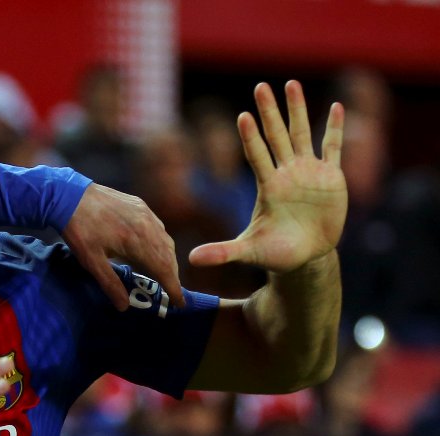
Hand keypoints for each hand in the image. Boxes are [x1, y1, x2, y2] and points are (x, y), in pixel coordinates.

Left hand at [61, 183, 184, 310]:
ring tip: (165, 275)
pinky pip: (159, 228)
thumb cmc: (79, 230)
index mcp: (137, 241)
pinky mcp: (140, 206)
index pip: (163, 269)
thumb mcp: (91, 261)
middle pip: (168, 256)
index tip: (179, 302)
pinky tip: (155, 251)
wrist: (69, 195)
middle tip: (172, 292)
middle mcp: (147, 226)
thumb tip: (124, 306)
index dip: (173, 287)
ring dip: (168, 260)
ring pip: (166, 241)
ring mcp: (145, 213)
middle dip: (172, 276)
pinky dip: (162, 243)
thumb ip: (110, 284)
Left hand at [190, 81, 346, 273]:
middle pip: (277, 136)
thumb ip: (222, 253)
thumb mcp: (248, 252)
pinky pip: (333, 147)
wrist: (306, 257)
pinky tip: (336, 106)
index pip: (256, 156)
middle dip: (270, 112)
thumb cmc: (275, 253)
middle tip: (261, 86)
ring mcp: (308, 173)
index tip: (243, 116)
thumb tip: (189, 261)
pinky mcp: (331, 178)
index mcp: (268, 187)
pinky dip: (335, 128)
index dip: (251, 137)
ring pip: (302, 134)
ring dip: (298, 109)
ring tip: (291, 83)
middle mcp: (286, 173)